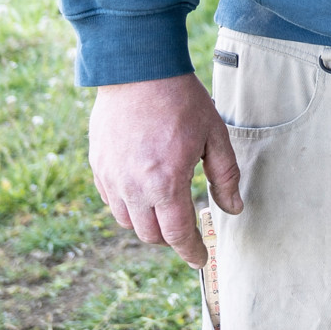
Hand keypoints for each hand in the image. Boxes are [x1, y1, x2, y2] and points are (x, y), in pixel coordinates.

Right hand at [88, 72, 241, 266]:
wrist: (138, 71)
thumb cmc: (181, 101)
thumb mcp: (214, 136)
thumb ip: (225, 176)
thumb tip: (233, 209)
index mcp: (166, 183)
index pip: (177, 234)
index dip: (191, 250)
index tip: (200, 258)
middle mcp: (134, 188)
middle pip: (150, 235)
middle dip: (171, 238)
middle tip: (186, 229)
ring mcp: (111, 178)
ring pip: (127, 222)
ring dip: (147, 223)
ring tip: (165, 208)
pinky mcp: (98, 166)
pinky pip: (111, 201)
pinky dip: (128, 205)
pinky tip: (143, 190)